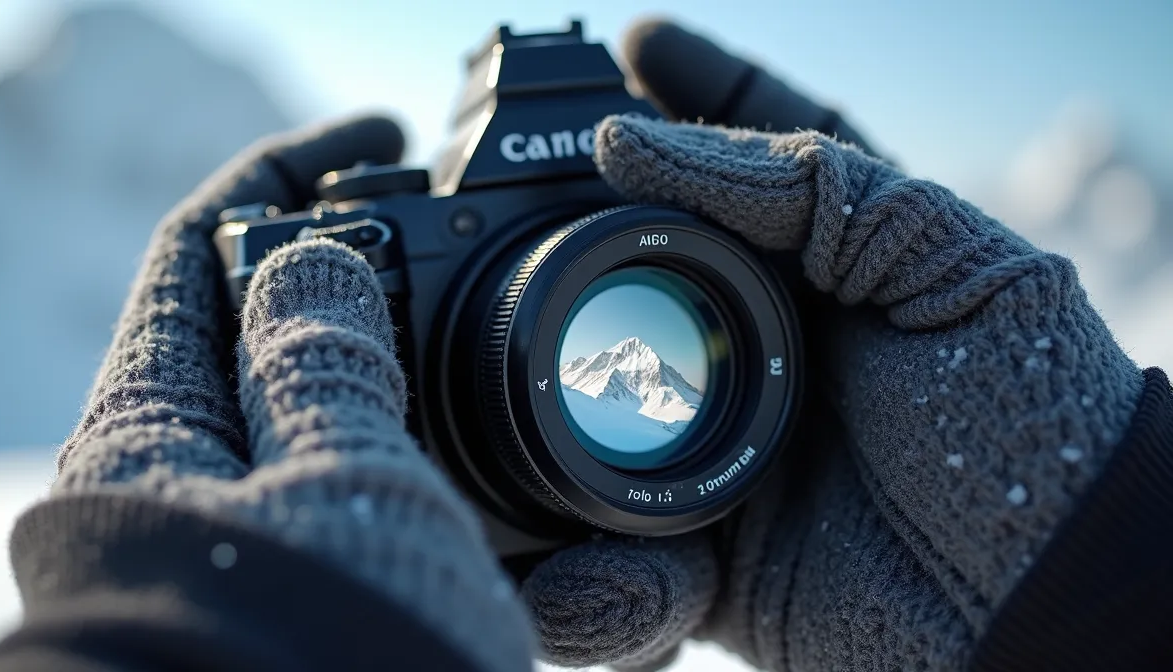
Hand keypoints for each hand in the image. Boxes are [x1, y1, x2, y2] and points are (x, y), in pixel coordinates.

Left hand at [46, 116, 533, 671]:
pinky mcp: (293, 578)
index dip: (286, 174)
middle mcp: (176, 473)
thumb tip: (307, 248)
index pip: (200, 249)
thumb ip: (322, 353)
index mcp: (152, 427)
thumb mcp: (345, 481)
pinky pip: (347, 474)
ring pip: (312, 401)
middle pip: (253, 319)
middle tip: (447, 234)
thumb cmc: (330, 657)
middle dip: (346, 262)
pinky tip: (474, 440)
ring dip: (390, 355)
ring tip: (476, 337)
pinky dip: (407, 439)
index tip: (378, 139)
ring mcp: (236, 529)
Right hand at [521, 19, 1144, 670]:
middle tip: (491, 228)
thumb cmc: (1031, 416)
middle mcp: (766, 352)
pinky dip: (588, 581)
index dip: (687, 101)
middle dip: (562, 265)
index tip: (624, 48)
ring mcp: (725, 454)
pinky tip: (602, 577)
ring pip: (595, 429)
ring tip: (496, 438)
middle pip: (639, 291)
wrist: (1051, 597)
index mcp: (832, 269)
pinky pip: (611, 566)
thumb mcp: (941, 256)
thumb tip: (625, 143)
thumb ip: (805, 181)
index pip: (745, 163)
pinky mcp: (710, 563)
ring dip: (539, 440)